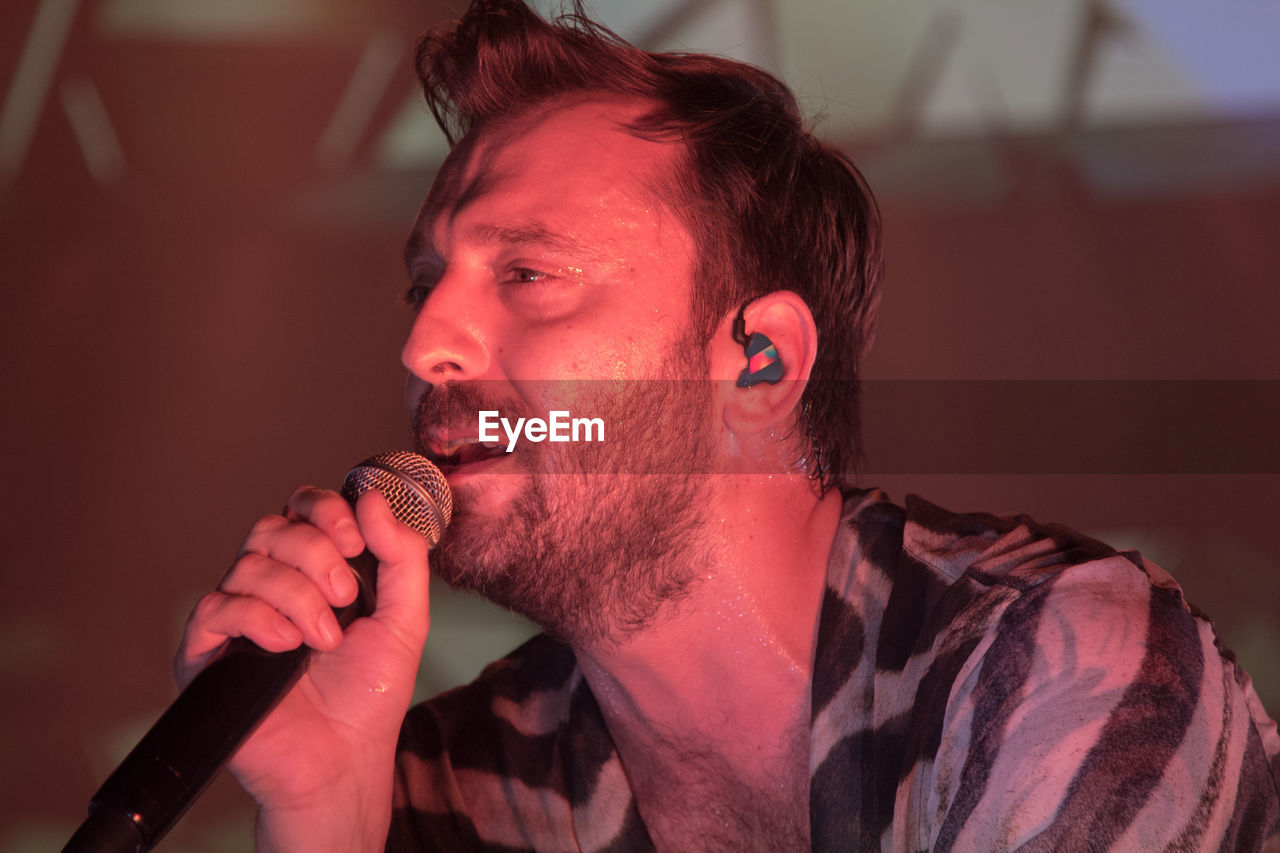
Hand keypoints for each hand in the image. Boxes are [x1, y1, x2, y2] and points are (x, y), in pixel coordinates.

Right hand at [174, 486, 430, 849]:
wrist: (342, 760)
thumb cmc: (368, 696)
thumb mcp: (406, 618)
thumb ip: (401, 556)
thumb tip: (373, 499)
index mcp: (315, 570)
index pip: (303, 508)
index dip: (327, 512)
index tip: (355, 542)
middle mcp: (272, 586)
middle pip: (272, 527)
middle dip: (317, 555)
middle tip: (347, 598)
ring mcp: (237, 618)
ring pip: (247, 564)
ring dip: (297, 597)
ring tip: (323, 640)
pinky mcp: (206, 654)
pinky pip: (214, 608)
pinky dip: (256, 620)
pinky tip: (285, 647)